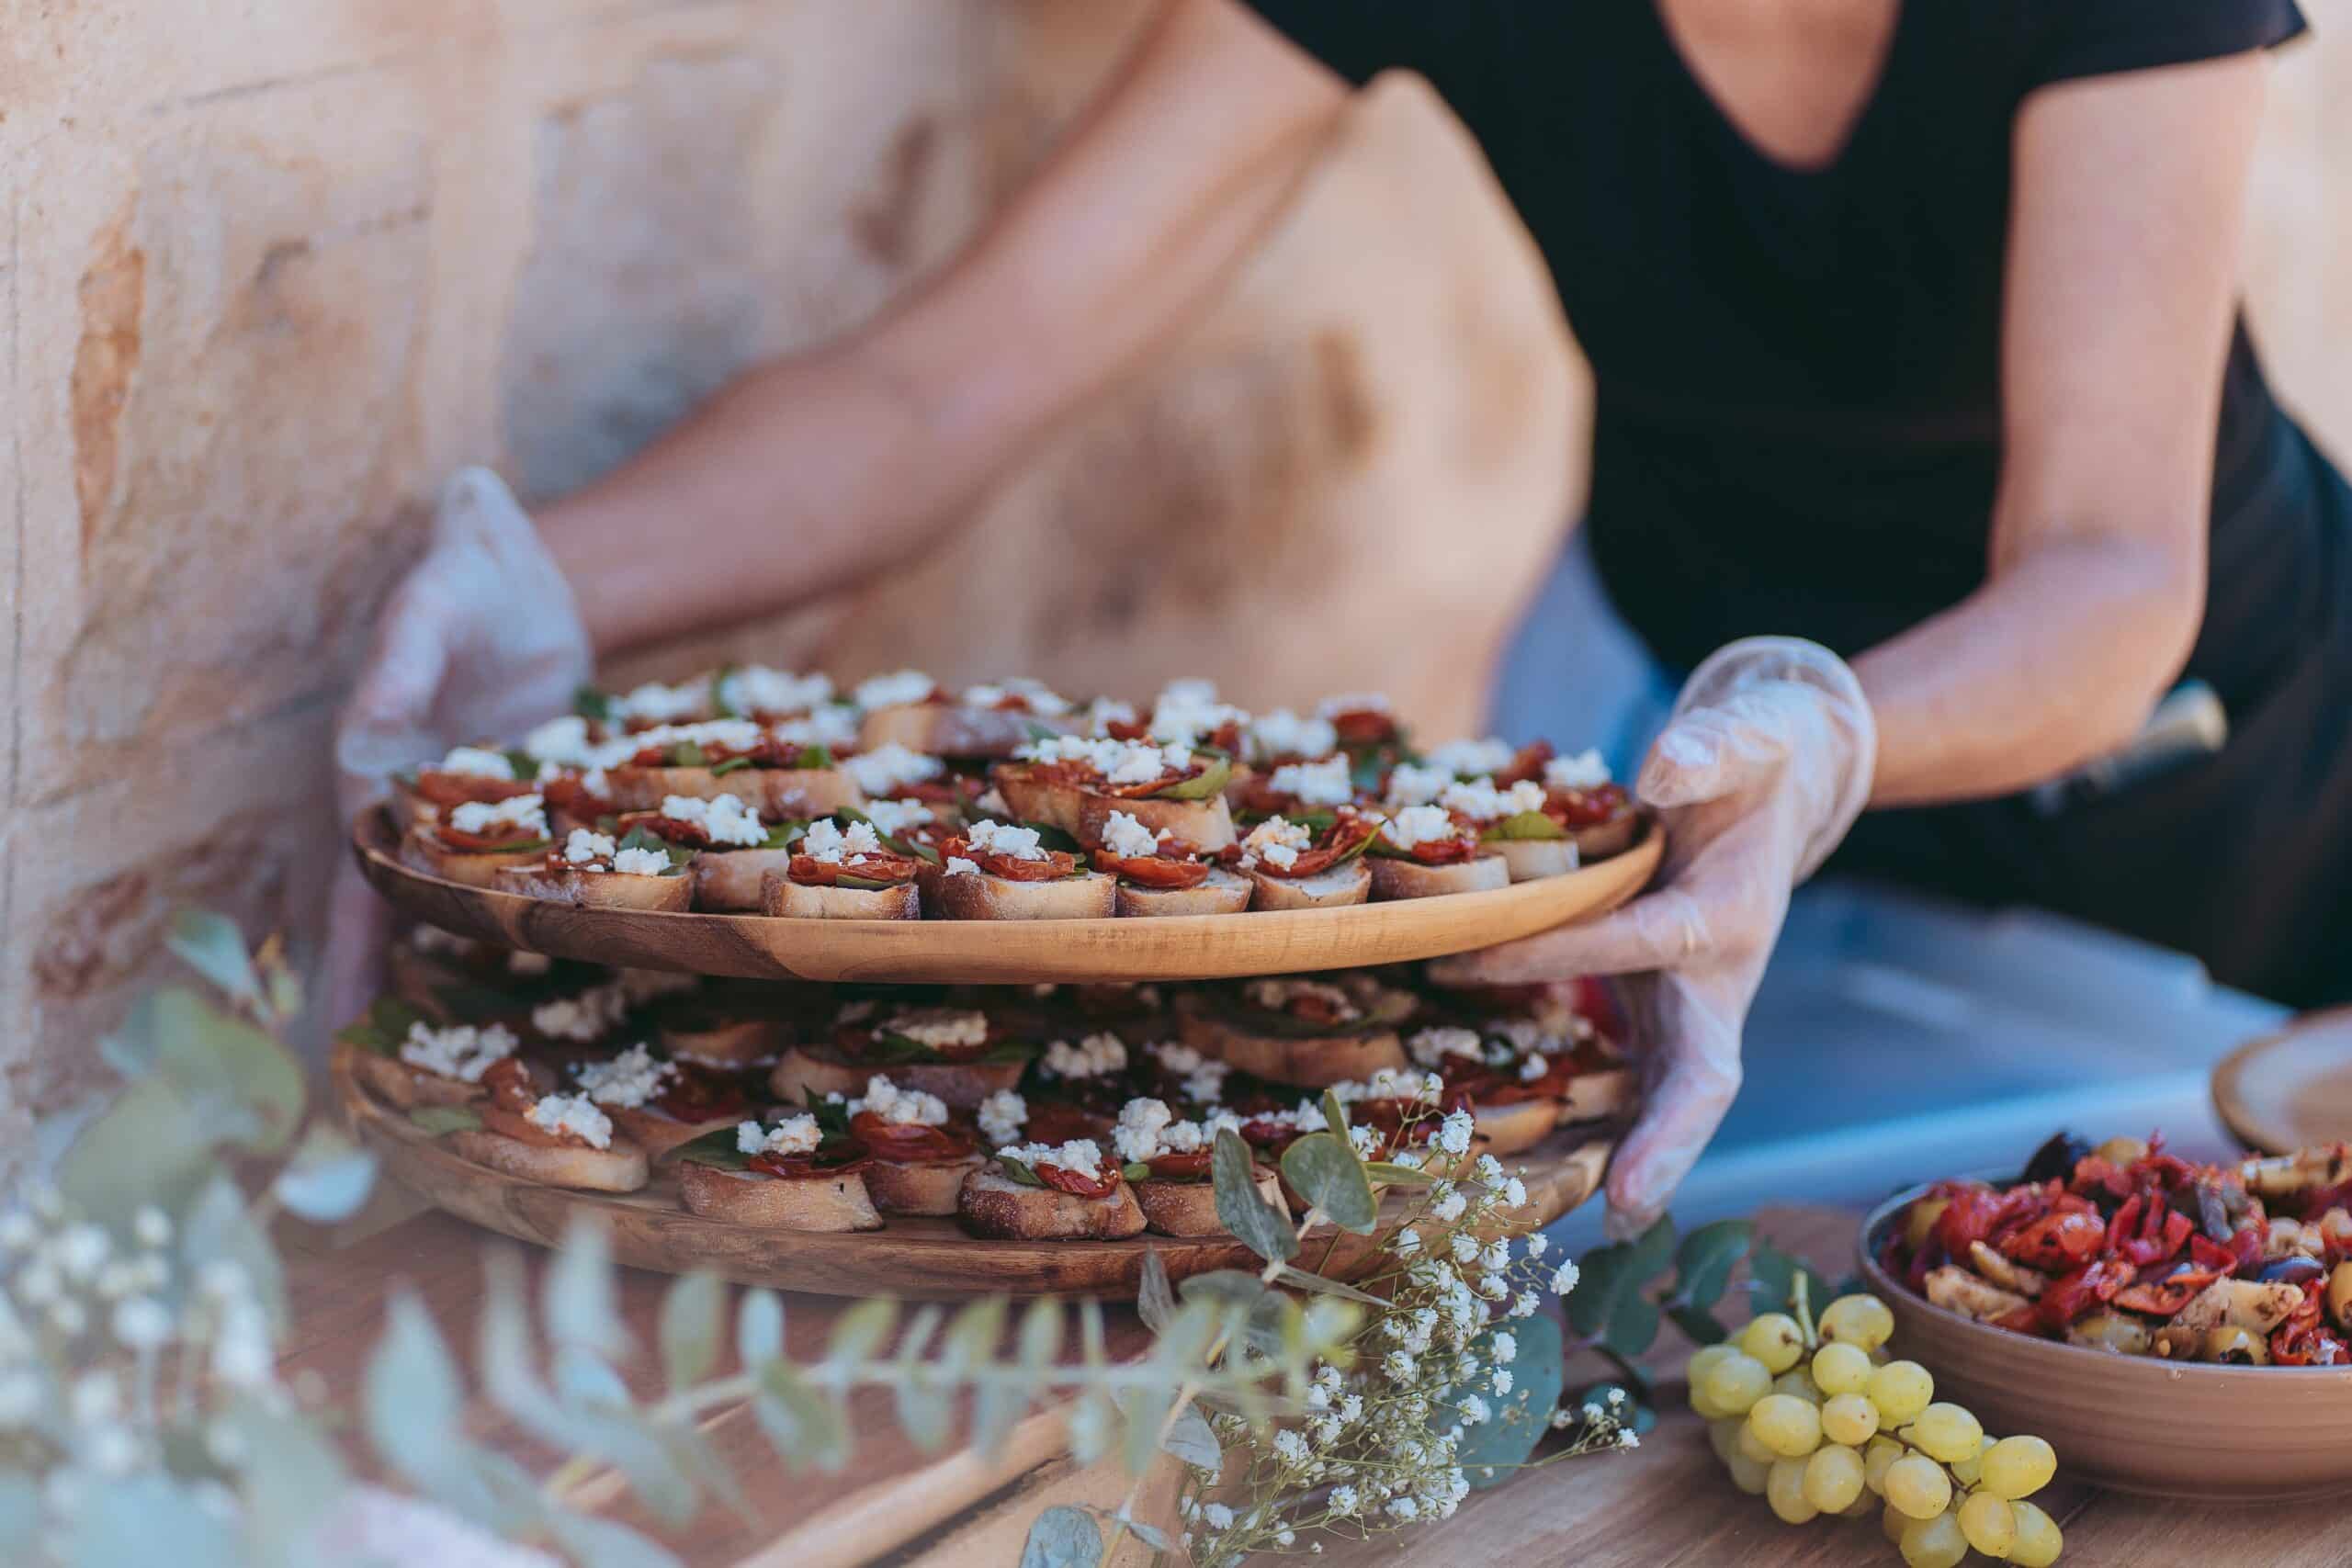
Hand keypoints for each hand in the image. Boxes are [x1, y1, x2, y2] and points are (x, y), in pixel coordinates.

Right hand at [322, 469, 591, 1029]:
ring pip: (426, 912)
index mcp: (373, 765)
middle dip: (365, 994)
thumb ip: (405, 661)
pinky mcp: (502, 815)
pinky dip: (488, 939)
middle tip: (358, 1095)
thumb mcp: (441, 599)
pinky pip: (489, 887)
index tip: (339, 1019)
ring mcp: (449, 814)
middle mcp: (398, 802)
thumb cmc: (473, 575)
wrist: (534, 574)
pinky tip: (505, 1000)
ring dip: (421, 984)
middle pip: (375, 913)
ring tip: (421, 1076)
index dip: (348, 948)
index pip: (354, 874)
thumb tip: (368, 738)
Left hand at [1430, 637, 1875, 1237]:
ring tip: (1557, 1224)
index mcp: (1730, 917)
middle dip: (1666, 1145)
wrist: (1781, 782)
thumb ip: (1711, 746)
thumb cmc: (1755, 758)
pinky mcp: (1665, 1015)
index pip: (1643, 941)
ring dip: (1625, 1164)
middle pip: (1700, 1079)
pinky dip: (1601, 1133)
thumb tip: (1663, 764)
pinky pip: (1634, 1083)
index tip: (1476, 959)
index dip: (1567, 951)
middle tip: (1622, 1214)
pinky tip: (1537, 1177)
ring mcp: (1692, 1008)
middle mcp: (1716, 981)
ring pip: (1667, 1103)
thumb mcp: (1744, 736)